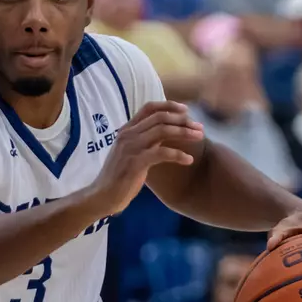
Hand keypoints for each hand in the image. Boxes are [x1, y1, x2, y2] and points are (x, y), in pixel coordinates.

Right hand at [83, 100, 202, 217]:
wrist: (102, 196)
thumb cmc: (119, 177)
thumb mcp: (132, 153)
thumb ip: (146, 141)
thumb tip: (166, 134)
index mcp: (126, 130)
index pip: (149, 108)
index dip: (169, 105)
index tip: (186, 110)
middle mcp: (128, 134)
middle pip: (160, 118)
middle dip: (183, 120)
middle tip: (199, 127)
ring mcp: (131, 147)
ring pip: (163, 131)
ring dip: (184, 133)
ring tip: (199, 137)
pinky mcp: (136, 162)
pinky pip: (162, 153)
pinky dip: (178, 155)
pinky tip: (189, 160)